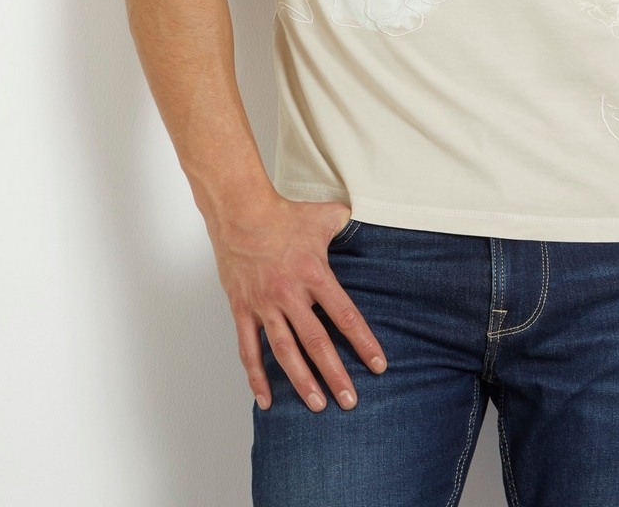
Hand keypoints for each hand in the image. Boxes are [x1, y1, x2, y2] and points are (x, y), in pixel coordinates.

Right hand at [208, 192, 388, 412]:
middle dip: (335, 374)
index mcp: (315, 274)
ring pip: (285, 352)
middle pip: (317, 342)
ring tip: (317, 406)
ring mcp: (265, 305)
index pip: (345, 315)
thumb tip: (365, 219)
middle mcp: (290, 294)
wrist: (240, 212)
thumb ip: (347, 222)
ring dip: (301, 381)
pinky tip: (266, 399)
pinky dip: (256, 376)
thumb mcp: (324, 215)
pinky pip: (248, 349)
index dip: (363, 342)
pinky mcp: (243, 309)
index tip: (378, 366)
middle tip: (350, 401)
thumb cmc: (284, 214)